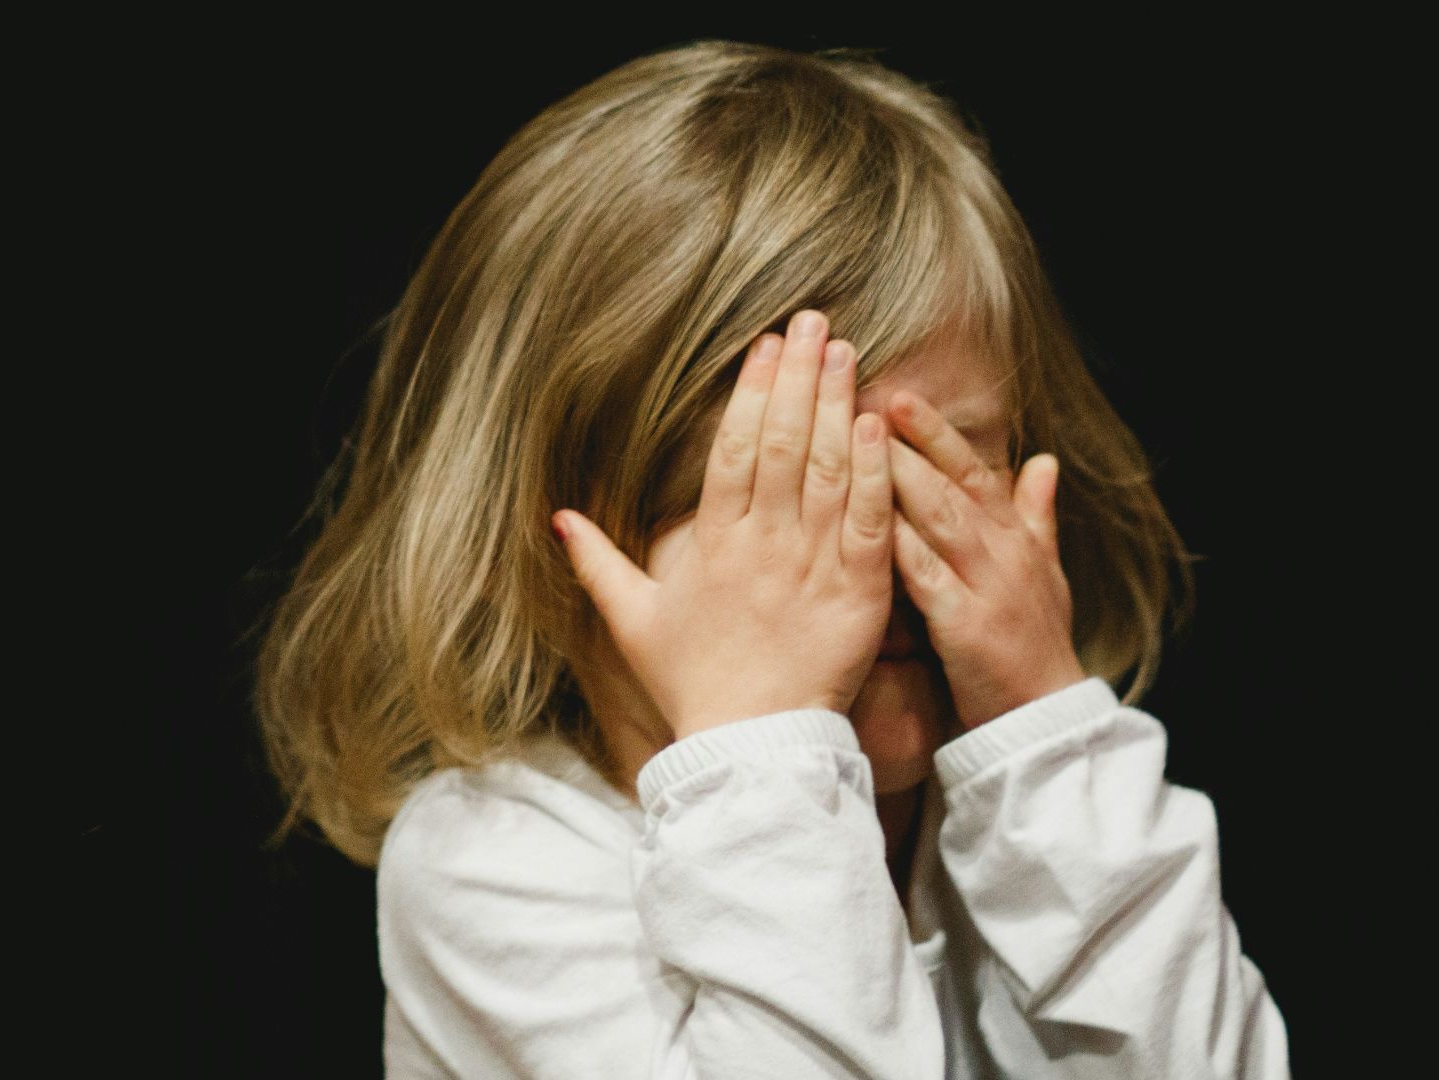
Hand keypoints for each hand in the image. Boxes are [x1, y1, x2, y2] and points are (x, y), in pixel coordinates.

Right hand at [551, 310, 894, 738]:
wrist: (751, 748)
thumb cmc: (693, 686)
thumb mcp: (634, 623)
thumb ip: (599, 564)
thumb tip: (559, 518)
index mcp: (713, 545)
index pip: (734, 450)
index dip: (751, 392)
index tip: (766, 345)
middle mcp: (763, 545)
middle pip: (783, 443)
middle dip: (800, 377)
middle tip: (816, 323)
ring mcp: (812, 566)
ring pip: (827, 470)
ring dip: (839, 405)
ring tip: (848, 352)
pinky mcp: (858, 593)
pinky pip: (868, 521)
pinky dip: (874, 471)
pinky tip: (878, 424)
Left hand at [885, 390, 1087, 730]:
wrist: (1046, 719)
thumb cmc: (1036, 645)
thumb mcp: (1045, 573)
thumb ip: (1037, 514)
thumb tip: (1045, 459)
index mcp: (1015, 536)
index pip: (972, 470)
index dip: (935, 432)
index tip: (898, 395)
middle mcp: (1003, 551)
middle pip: (951, 482)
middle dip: (908, 439)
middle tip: (863, 398)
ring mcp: (987, 586)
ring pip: (939, 517)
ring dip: (899, 476)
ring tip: (856, 441)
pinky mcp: (966, 625)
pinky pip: (927, 576)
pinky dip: (898, 546)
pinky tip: (864, 522)